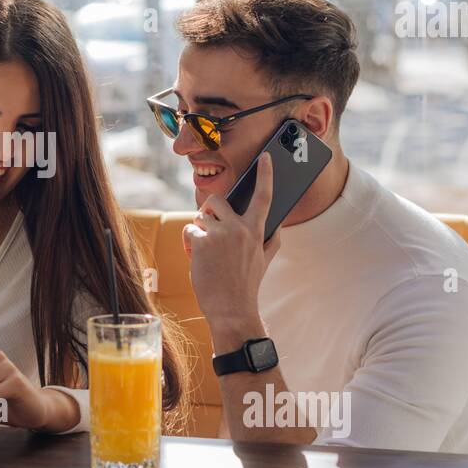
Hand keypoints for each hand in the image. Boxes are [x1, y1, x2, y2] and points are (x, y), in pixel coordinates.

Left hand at [182, 151, 281, 345]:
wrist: (231, 309)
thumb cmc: (246, 286)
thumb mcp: (265, 262)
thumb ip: (271, 242)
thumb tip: (278, 227)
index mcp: (257, 231)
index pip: (264, 197)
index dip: (266, 174)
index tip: (266, 157)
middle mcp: (240, 228)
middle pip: (217, 201)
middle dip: (208, 212)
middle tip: (209, 229)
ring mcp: (220, 234)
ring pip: (200, 216)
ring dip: (199, 230)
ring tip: (205, 250)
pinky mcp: (201, 241)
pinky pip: (190, 230)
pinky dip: (189, 243)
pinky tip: (196, 257)